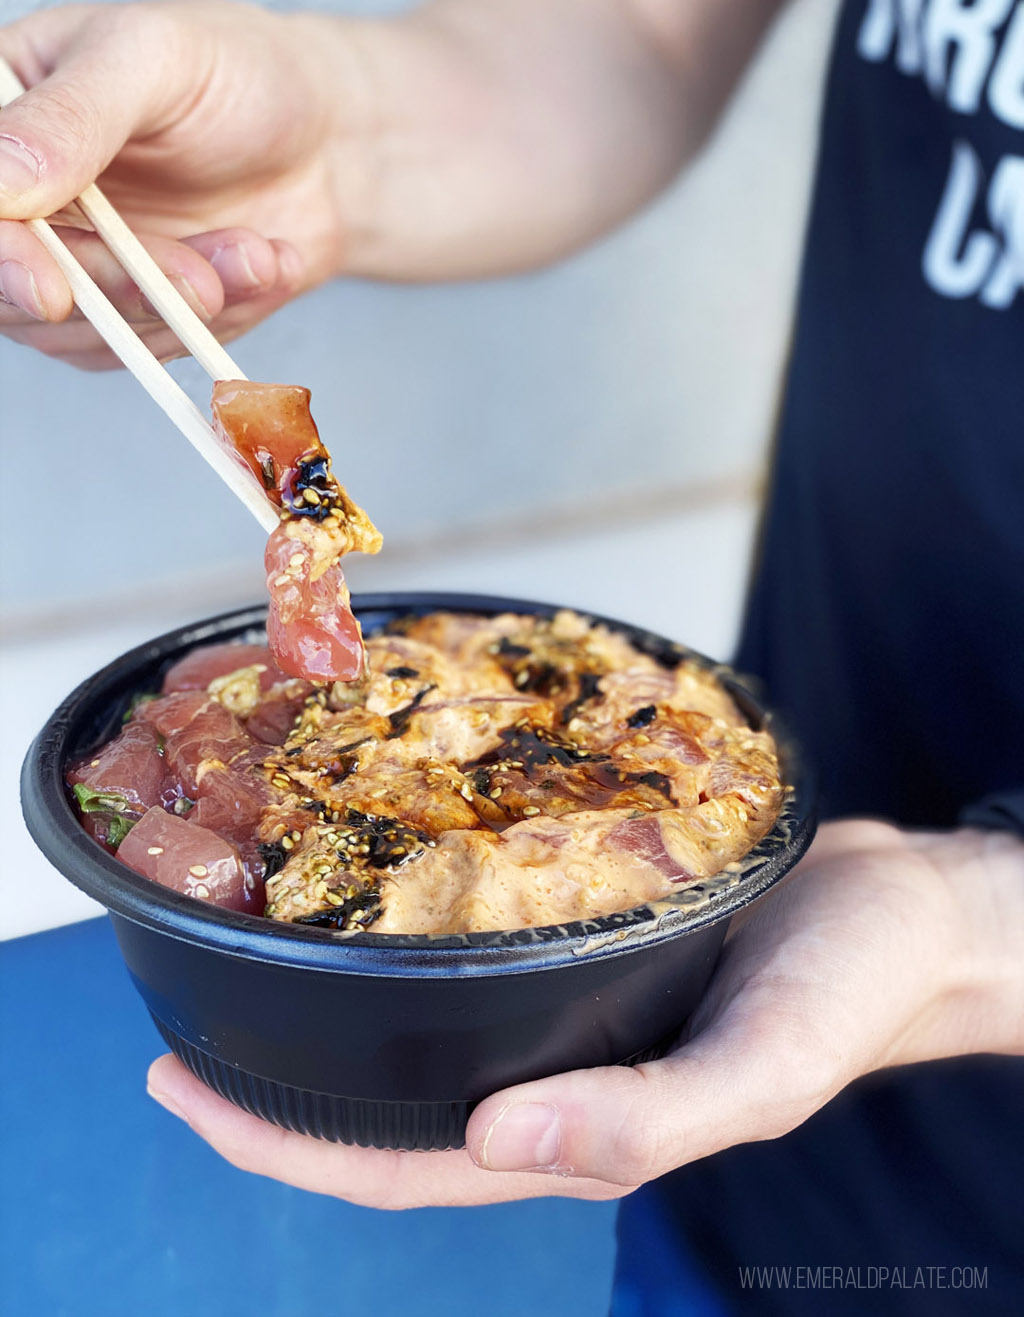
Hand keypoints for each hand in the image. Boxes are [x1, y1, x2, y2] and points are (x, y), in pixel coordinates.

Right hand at [1, 0, 816, 369]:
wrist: (337, 146)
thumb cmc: (248, 76)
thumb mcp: (155, 59)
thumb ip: (75, 116)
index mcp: (6, 118)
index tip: (48, 282)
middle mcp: (24, 203)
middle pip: (14, 286)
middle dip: (112, 291)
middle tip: (193, 276)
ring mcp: (76, 267)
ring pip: (84, 335)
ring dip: (179, 304)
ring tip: (249, 249)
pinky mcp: (135, 320)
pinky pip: (151, 353)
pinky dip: (215, 319)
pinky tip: (258, 263)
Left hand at [145, 820, 1023, 1207]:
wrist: (901, 902)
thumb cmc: (845, 990)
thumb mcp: (762, 1068)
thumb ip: (641, 1125)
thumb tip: (492, 1149)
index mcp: (577, 1121)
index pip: (404, 1164)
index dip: (289, 1146)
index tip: (187, 1096)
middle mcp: (551, 1063)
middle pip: (387, 1098)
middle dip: (275, 1083)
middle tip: (172, 1032)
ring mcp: (562, 1002)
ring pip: (421, 1021)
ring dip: (328, 1003)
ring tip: (247, 951)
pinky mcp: (581, 932)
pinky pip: (473, 939)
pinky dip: (405, 926)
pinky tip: (367, 876)